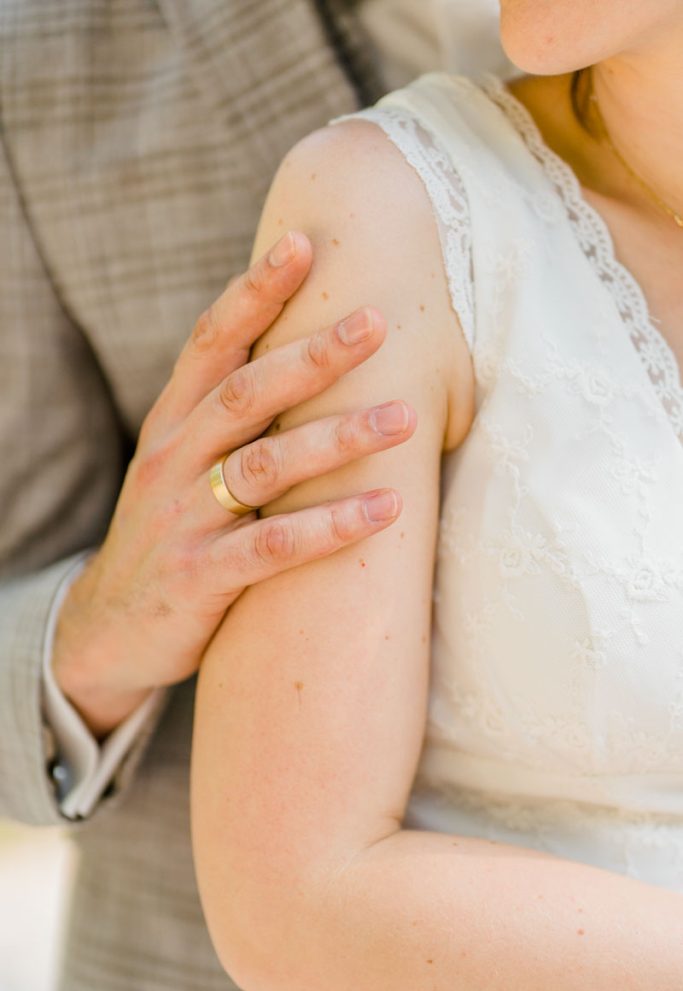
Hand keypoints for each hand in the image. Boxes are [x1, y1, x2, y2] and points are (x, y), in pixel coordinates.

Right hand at [51, 232, 415, 734]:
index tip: (303, 244)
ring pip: (264, 466)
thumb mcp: (183, 464)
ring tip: (406, 419)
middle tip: (377, 322)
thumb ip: (229, 417)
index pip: (210, 342)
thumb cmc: (172, 531)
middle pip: (244, 393)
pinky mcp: (201, 578)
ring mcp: (184, 519)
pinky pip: (273, 548)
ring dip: (337, 438)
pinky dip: (331, 526)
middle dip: (311, 355)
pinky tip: (387, 508)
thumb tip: (305, 358)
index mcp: (173, 423)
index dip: (253, 292)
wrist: (109, 627)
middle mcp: (174, 460)